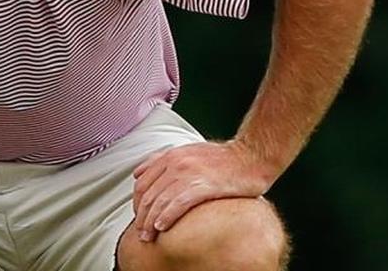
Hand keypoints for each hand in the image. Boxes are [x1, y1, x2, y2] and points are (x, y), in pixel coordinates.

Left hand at [131, 140, 272, 241]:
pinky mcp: (202, 186)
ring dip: (150, 222)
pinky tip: (161, 227)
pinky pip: (177, 204)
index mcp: (171, 155)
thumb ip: (164, 160)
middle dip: (140, 216)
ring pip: (159, 201)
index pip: (142, 181)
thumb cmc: (223, 158)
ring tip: (148, 236)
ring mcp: (188, 174)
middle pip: (148, 194)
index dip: (136, 201)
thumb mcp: (189, 151)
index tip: (139, 215)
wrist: (251, 155)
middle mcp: (176, 163)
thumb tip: (139, 173)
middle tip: (140, 232)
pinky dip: (166, 217)